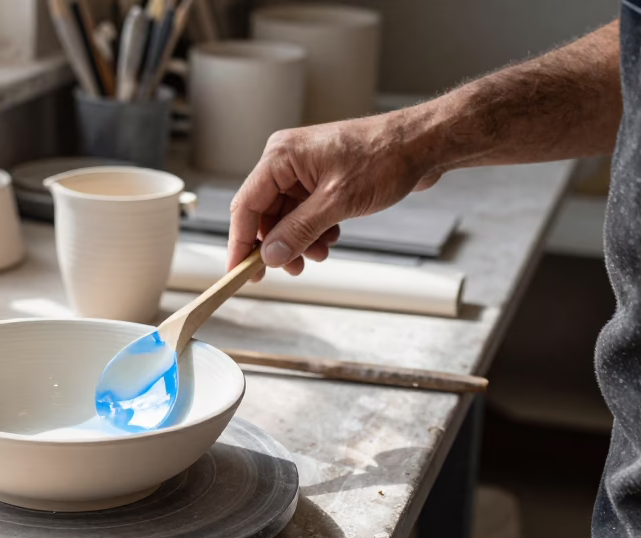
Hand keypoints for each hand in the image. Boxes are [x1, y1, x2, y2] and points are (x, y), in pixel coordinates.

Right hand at [227, 109, 440, 277]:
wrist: (422, 144)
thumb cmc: (385, 157)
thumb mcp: (338, 202)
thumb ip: (299, 231)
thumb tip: (271, 256)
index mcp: (281, 156)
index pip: (246, 205)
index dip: (241, 242)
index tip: (238, 271)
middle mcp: (286, 160)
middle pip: (264, 213)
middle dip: (277, 244)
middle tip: (290, 269)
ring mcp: (304, 169)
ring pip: (286, 216)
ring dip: (299, 240)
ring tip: (319, 255)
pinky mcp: (321, 178)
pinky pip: (304, 211)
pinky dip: (314, 230)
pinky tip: (330, 238)